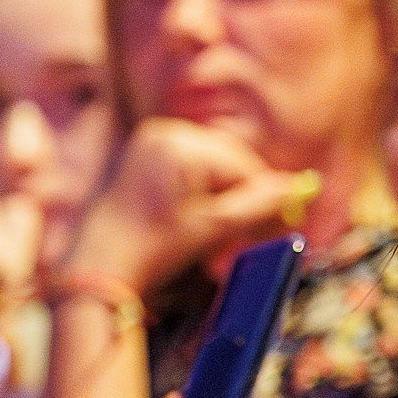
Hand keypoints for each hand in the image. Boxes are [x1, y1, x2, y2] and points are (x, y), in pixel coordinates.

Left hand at [66, 118, 307, 293]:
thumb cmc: (151, 247)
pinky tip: (204, 219)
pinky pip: (191, 169)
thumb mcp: (210, 228)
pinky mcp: (146, 156)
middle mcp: (165, 133)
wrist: (99, 264)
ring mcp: (153, 142)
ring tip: (228, 233)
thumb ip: (256, 205)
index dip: (265, 198)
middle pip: (228, 163)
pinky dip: (204, 193)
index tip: (284, 224)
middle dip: (245, 198)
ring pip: (212, 168)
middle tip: (260, 233)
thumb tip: (298, 188)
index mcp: (179, 145)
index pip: (242, 167)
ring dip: (227, 197)